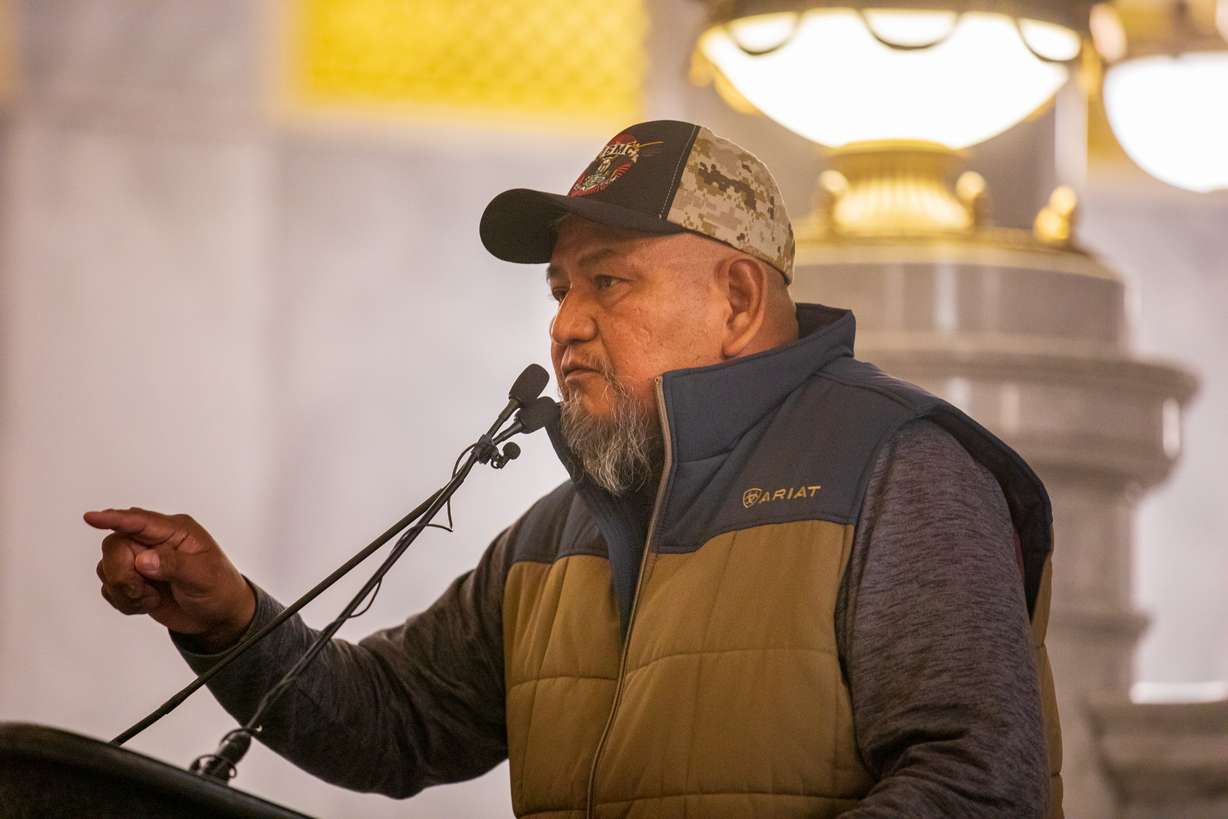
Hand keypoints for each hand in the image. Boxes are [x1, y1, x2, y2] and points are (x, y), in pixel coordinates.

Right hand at [85, 507, 255, 651]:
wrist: (216, 617)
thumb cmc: (218, 588)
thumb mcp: (204, 576)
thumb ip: (174, 565)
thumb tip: (144, 560)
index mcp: (176, 531)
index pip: (140, 521)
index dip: (115, 519)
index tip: (90, 518)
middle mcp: (154, 542)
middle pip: (115, 547)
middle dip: (122, 574)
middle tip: (143, 591)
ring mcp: (141, 561)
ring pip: (108, 568)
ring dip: (125, 591)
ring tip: (152, 598)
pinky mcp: (133, 581)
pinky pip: (110, 588)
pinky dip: (124, 601)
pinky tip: (147, 603)